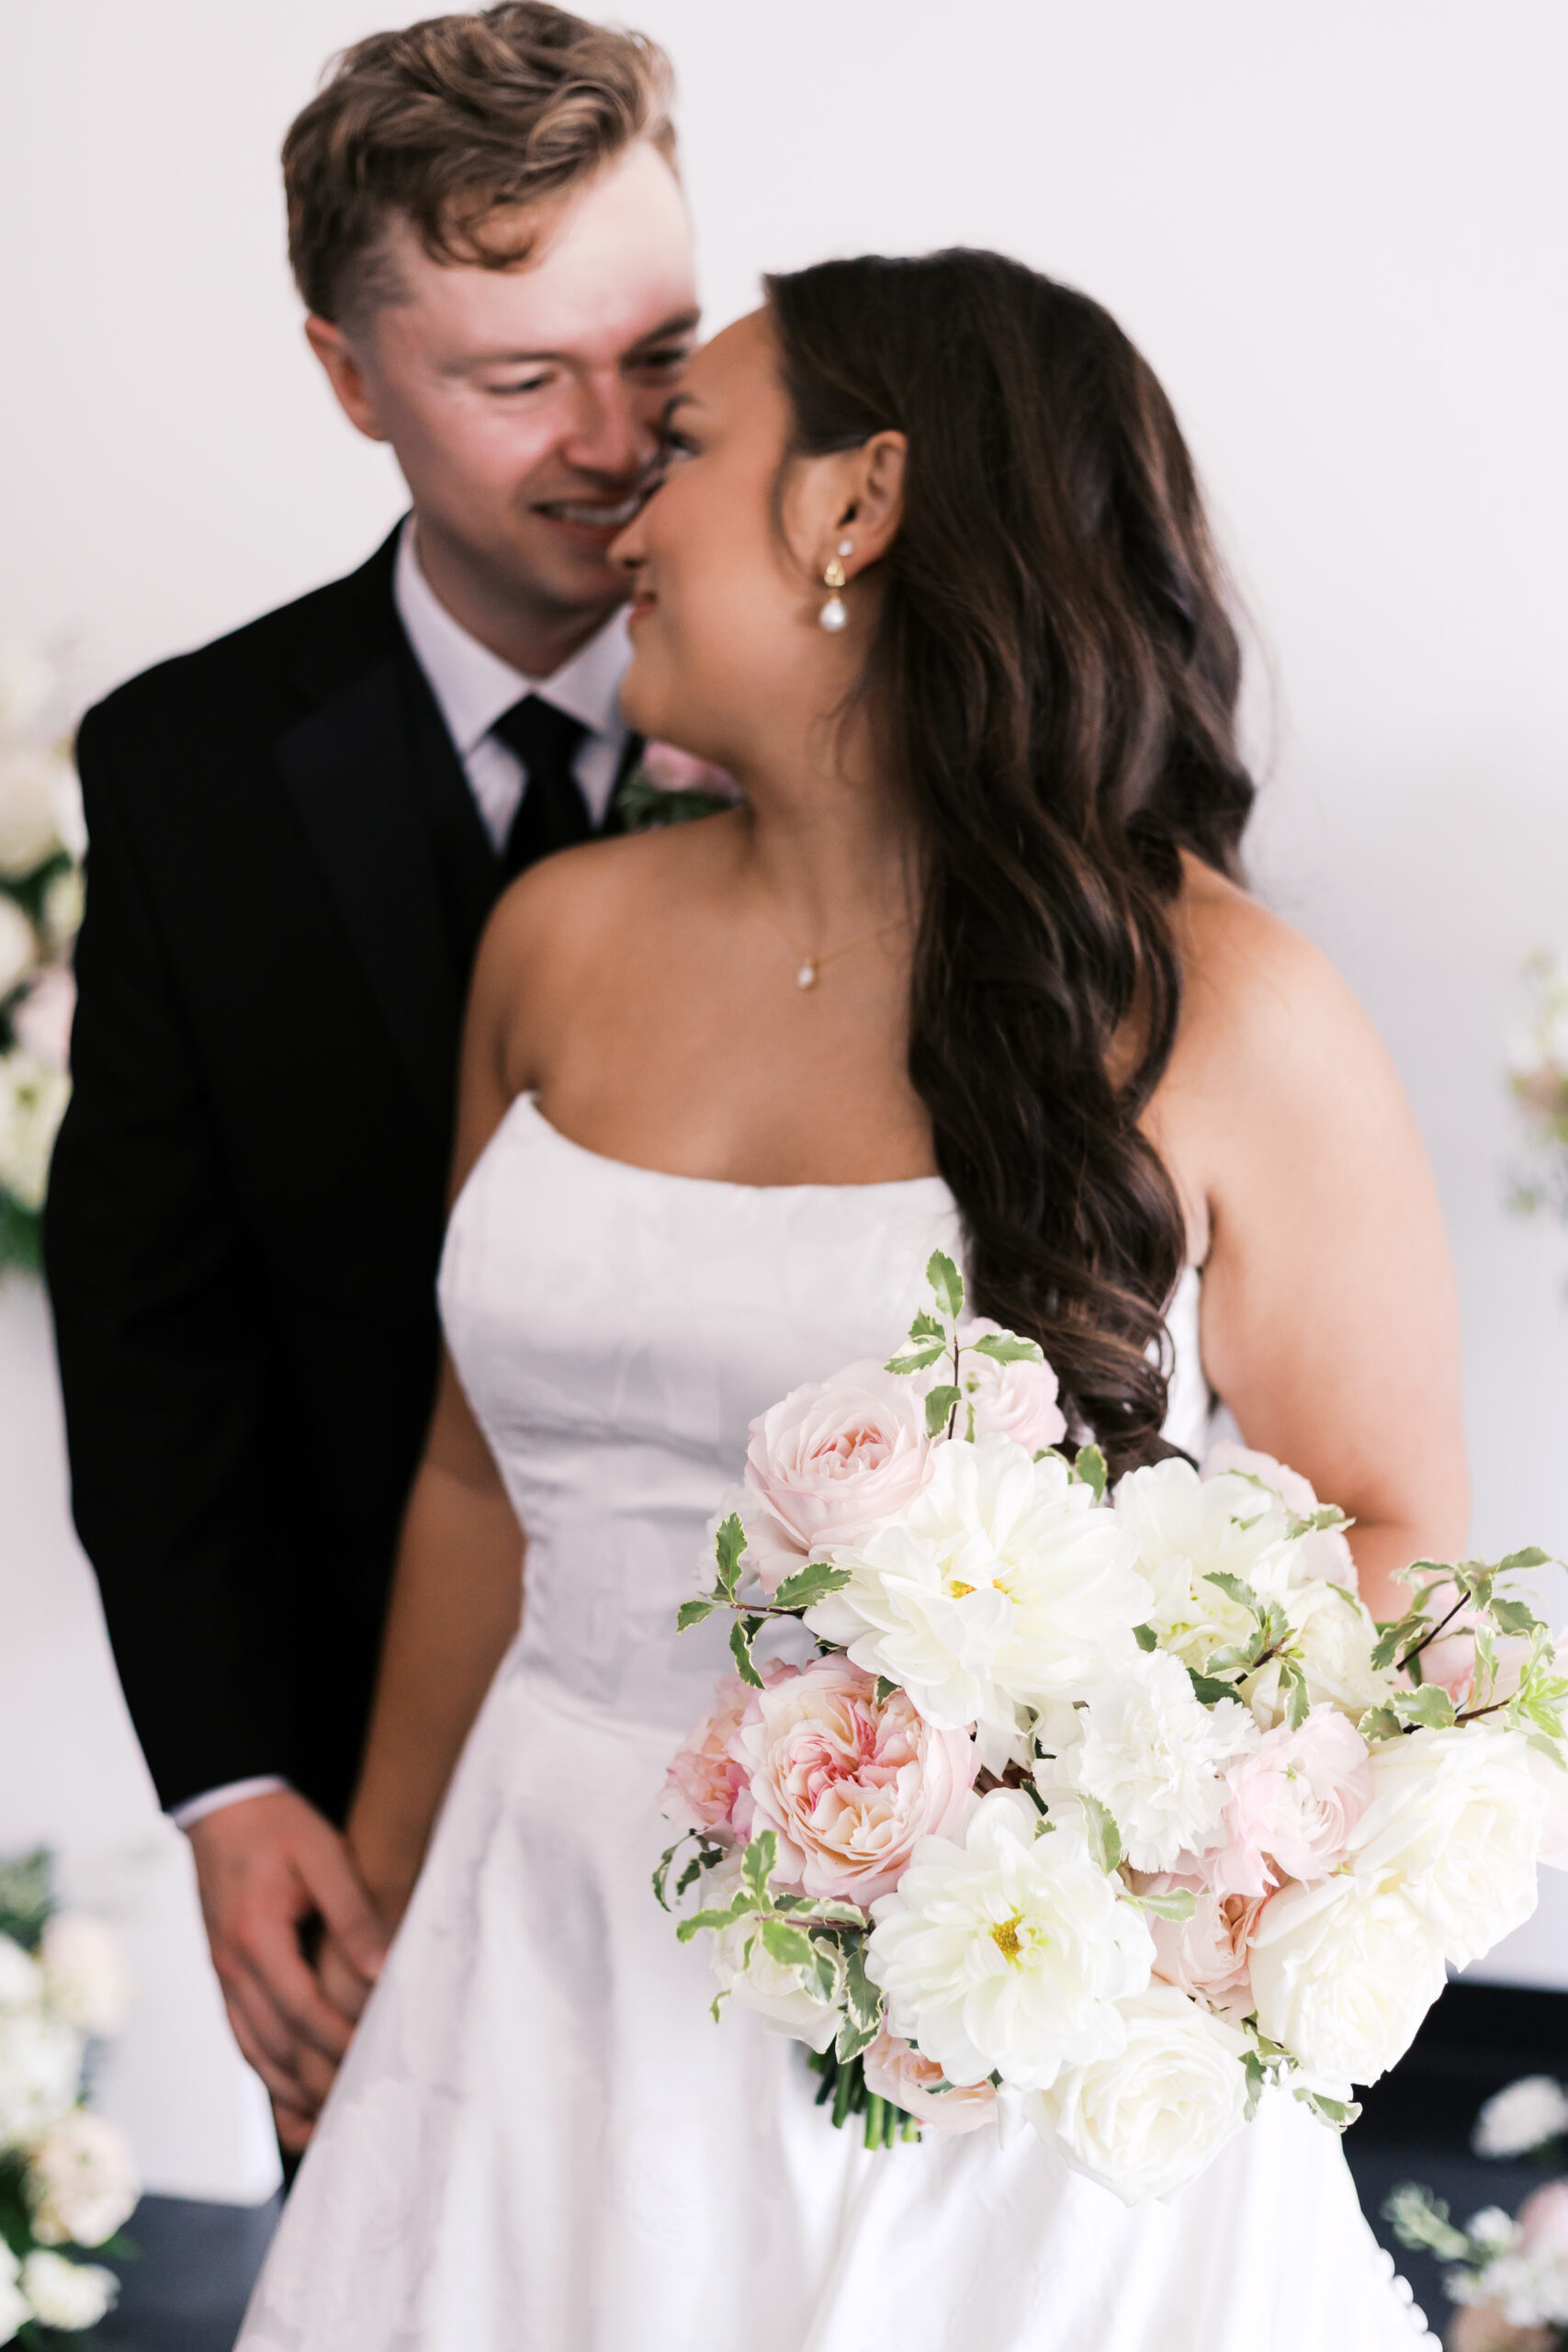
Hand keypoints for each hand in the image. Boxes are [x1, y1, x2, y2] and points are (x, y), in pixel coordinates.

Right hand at [185, 1788, 388, 2148]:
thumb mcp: (324, 1853)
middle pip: (276, 2043)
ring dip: (291, 2090)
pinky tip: (293, 2099)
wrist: (225, 1807)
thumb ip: (352, 1911)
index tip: (376, 2060)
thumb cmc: (279, 1825)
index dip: (338, 2041)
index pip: (300, 2008)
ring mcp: (223, 1975)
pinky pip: (242, 2038)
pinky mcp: (225, 1976)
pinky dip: (267, 2075)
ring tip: (333, 2120)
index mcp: (255, 1936)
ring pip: (255, 2051)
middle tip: (364, 2105)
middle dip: (318, 2080)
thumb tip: (382, 1969)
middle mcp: (231, 1966)